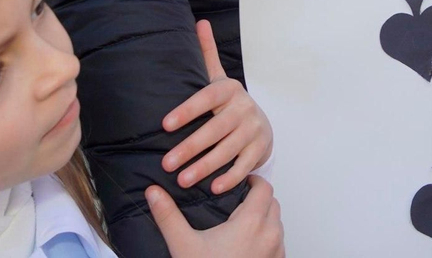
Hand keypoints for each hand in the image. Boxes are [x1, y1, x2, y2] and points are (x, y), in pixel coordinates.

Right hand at [146, 175, 284, 257]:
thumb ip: (168, 216)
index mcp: (251, 222)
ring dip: (264, 219)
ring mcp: (276, 250)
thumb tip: (153, 192)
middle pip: (272, 203)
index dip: (253, 182)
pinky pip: (278, 242)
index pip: (264, 188)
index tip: (239, 184)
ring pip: (277, 223)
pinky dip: (267, 238)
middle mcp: (270, 234)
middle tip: (237, 204)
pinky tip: (248, 244)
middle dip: (257, 199)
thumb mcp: (183, 244)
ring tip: (241, 224)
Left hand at [161, 20, 273, 193]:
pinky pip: (244, 165)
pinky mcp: (260, 149)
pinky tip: (212, 188)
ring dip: (205, 166)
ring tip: (182, 180)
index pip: (207, 97)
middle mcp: (244, 108)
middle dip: (190, 147)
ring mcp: (254, 129)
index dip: (187, 110)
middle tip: (166, 163)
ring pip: (229, 149)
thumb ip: (206, 54)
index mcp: (230, 90)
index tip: (164, 125)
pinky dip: (230, 177)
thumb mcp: (218, 79)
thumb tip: (200, 22)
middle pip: (216, 129)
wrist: (261, 124)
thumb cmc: (228, 104)